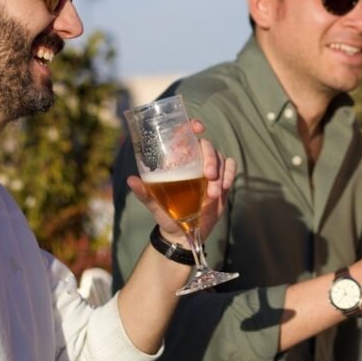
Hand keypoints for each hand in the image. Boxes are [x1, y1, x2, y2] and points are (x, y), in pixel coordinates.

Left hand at [126, 119, 234, 246]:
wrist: (182, 233)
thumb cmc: (165, 214)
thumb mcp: (153, 204)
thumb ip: (143, 193)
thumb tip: (131, 180)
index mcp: (178, 161)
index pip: (186, 136)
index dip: (192, 127)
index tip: (198, 128)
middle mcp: (195, 162)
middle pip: (207, 146)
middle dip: (210, 158)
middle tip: (208, 175)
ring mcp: (210, 170)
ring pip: (221, 158)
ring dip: (220, 173)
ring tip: (213, 194)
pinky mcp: (222, 180)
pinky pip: (231, 168)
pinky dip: (230, 174)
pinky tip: (224, 187)